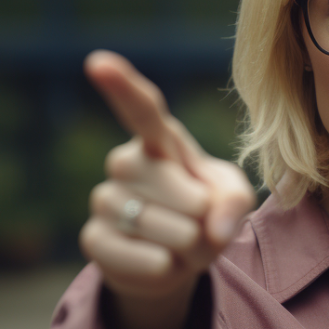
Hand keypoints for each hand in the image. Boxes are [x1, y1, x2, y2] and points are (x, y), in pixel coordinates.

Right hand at [79, 51, 255, 328]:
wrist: (177, 258)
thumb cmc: (207, 212)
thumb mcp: (233, 199)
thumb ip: (235, 202)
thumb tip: (213, 228)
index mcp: (160, 141)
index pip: (141, 109)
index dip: (121, 86)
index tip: (98, 62)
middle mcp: (125, 163)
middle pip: (170, 186)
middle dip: (200, 213)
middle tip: (201, 222)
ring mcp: (104, 199)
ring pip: (156, 224)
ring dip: (185, 243)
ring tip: (183, 241)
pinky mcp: (93, 239)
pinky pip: (133, 255)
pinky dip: (160, 266)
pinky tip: (163, 261)